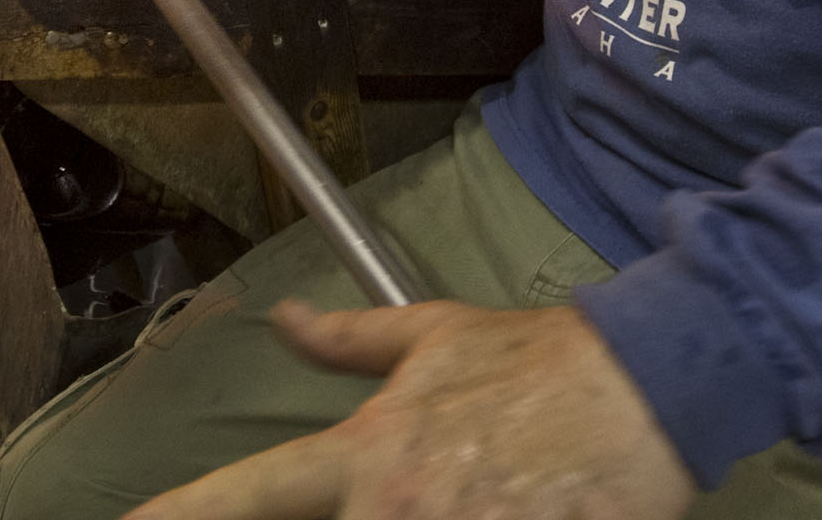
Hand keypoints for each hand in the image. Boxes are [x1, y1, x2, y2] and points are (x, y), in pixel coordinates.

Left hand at [125, 299, 696, 519]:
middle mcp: (395, 508)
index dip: (183, 514)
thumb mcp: (432, 335)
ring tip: (437, 508)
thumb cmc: (531, 360)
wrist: (637, 386)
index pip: (253, 493)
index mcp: (366, 452)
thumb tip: (285, 320)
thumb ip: (348, 340)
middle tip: (376, 499)